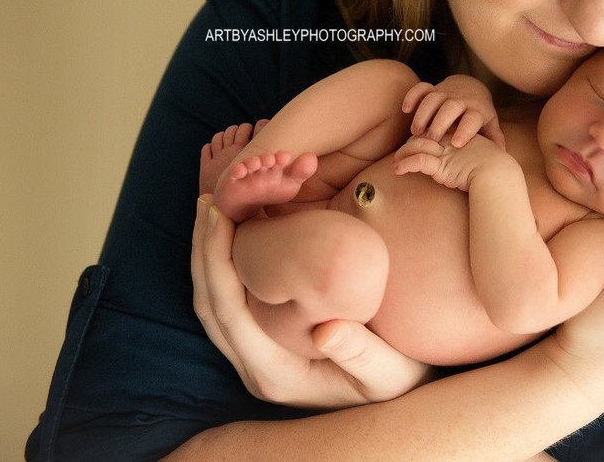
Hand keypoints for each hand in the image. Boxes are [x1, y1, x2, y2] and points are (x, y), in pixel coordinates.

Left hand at [190, 194, 432, 407]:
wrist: (400, 402)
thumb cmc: (399, 387)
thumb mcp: (391, 374)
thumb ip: (362, 355)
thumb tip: (326, 331)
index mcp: (277, 375)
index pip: (230, 315)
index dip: (218, 263)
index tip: (220, 216)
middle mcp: (257, 370)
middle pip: (211, 307)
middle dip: (204, 252)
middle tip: (208, 200)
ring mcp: (258, 360)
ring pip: (216, 305)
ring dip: (209, 257)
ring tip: (214, 208)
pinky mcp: (267, 345)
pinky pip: (234, 304)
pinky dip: (227, 266)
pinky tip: (237, 235)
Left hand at [393, 133, 508, 190]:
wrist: (498, 174)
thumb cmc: (493, 165)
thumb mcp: (483, 151)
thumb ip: (481, 147)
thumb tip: (492, 151)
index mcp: (457, 133)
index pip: (434, 128)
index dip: (422, 134)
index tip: (416, 142)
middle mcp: (449, 139)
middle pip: (421, 135)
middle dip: (409, 142)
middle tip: (401, 153)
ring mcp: (444, 151)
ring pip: (416, 145)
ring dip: (403, 154)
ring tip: (396, 163)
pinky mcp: (440, 165)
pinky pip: (418, 161)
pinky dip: (406, 165)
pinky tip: (399, 170)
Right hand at [402, 75, 505, 148]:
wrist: (471, 87)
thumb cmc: (479, 113)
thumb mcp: (489, 124)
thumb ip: (494, 138)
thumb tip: (501, 154)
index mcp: (476, 110)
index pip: (472, 118)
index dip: (465, 130)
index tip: (456, 144)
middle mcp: (461, 100)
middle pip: (451, 107)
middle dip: (440, 122)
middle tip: (431, 140)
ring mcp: (446, 92)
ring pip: (433, 98)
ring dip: (423, 114)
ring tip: (416, 132)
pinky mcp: (433, 88)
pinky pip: (421, 88)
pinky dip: (412, 96)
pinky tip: (406, 109)